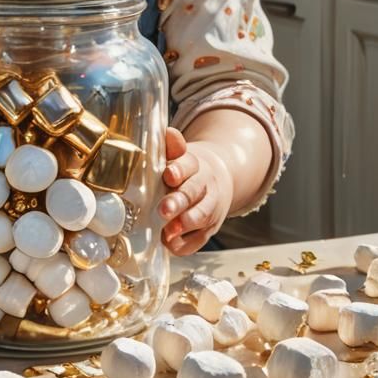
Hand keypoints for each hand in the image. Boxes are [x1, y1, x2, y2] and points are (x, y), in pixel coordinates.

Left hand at [157, 126, 233, 255]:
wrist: (213, 182)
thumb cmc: (184, 169)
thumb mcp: (179, 154)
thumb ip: (171, 146)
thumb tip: (168, 132)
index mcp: (194, 164)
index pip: (188, 164)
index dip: (179, 169)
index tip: (168, 174)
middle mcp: (205, 186)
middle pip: (193, 192)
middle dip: (178, 201)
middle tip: (163, 209)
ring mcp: (209, 209)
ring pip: (200, 217)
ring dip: (184, 224)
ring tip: (168, 230)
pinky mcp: (208, 230)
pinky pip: (198, 240)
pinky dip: (185, 244)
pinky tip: (170, 245)